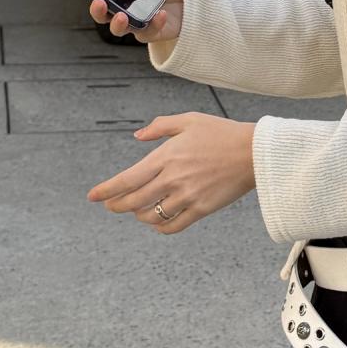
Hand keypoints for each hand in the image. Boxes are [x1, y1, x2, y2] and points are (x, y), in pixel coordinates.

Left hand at [87, 112, 257, 235]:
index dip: (106, 190)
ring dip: (139, 215)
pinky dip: (160, 227)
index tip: (93, 197)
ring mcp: (187, 196)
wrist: (253, 152)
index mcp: (166, 156)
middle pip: (133, 201)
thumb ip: (159, 127)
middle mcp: (173, 178)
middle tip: (111, 206)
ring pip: (151, 216)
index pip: (127, 179)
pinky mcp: (201, 209)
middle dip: (117, 205)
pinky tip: (157, 222)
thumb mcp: (188, 120)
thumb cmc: (221, 133)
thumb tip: (137, 136)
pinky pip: (173, 226)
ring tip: (137, 211)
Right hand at [90, 0, 182, 46]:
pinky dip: (153, 24)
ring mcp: (137, 23)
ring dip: (118, 25)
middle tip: (100, 4)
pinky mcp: (153, 32)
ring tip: (123, 16)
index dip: (96, 0)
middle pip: (104, 18)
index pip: (103, 0)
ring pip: (121, 30)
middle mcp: (126, 11)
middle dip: (99, 13)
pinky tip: (160, 14)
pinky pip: (148, 32)